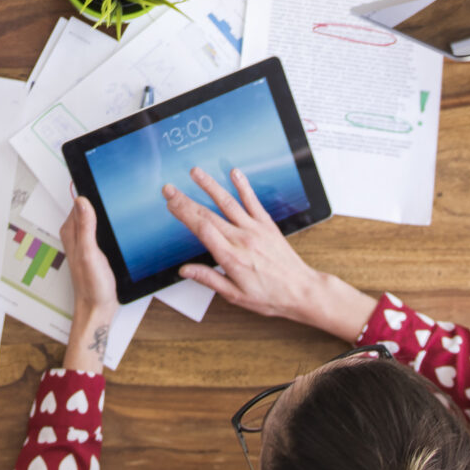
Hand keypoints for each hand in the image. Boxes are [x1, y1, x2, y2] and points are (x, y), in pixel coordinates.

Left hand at [60, 195, 118, 372]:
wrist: (99, 308)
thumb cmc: (92, 286)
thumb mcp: (90, 254)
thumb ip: (86, 228)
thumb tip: (82, 201)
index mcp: (72, 231)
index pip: (79, 200)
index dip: (91, 187)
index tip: (103, 174)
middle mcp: (77, 233)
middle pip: (88, 206)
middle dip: (99, 195)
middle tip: (115, 182)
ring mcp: (86, 241)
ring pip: (96, 217)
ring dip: (105, 209)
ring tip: (118, 198)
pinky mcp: (96, 248)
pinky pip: (101, 228)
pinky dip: (110, 222)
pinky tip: (120, 223)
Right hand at [168, 165, 344, 329]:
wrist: (301, 290)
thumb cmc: (270, 296)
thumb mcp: (235, 295)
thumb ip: (209, 279)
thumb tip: (185, 271)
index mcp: (231, 258)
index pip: (202, 229)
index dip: (183, 214)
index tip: (170, 204)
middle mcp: (242, 240)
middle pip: (208, 215)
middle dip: (185, 200)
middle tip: (169, 189)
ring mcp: (255, 230)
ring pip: (228, 203)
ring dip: (210, 186)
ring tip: (195, 172)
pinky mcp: (267, 225)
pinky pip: (253, 201)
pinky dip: (243, 186)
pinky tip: (234, 173)